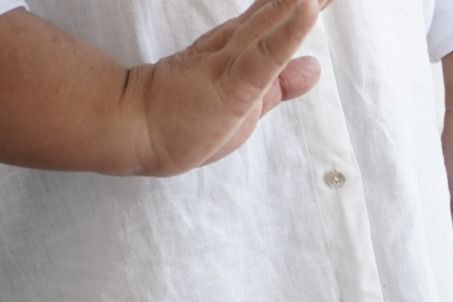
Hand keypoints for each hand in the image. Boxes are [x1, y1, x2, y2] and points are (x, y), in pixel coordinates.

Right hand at [125, 0, 329, 176]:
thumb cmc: (184, 123)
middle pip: (278, 12)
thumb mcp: (247, 105)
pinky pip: (265, 57)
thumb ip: (280, 85)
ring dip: (301, 1)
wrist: (134, 133)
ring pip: (274, 24)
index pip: (275, 18)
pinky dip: (288, 34)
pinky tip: (307, 8)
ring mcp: (231, 63)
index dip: (300, 1)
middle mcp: (235, 48)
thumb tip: (314, 66)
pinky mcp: (232, 86)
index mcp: (236, 50)